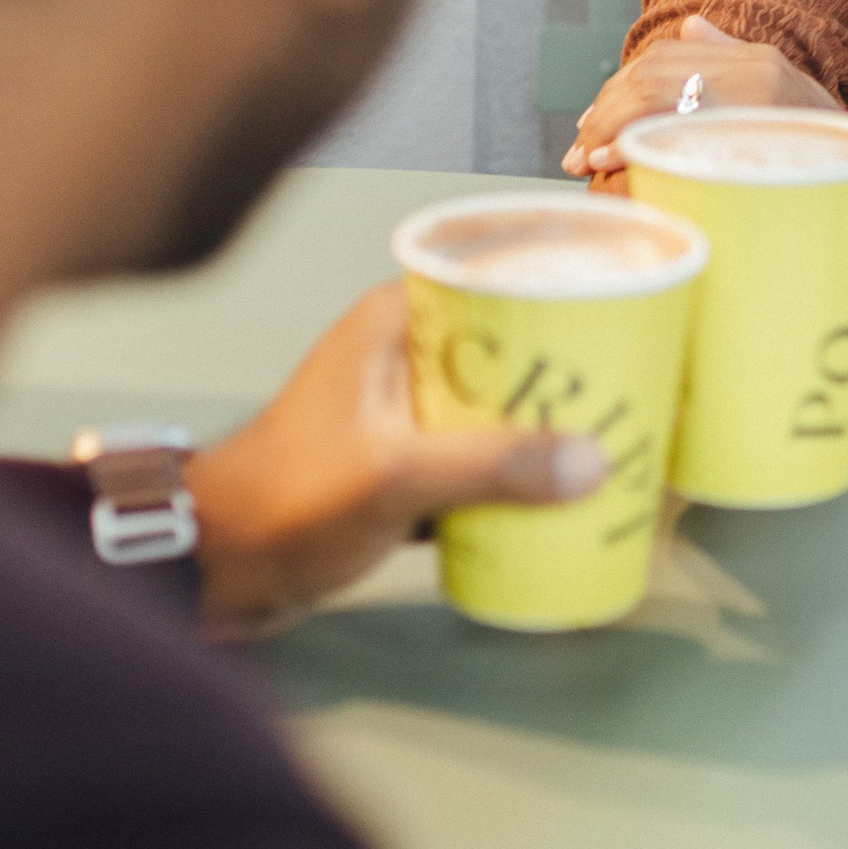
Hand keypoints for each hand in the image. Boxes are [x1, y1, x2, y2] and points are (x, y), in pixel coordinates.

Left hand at [183, 285, 602, 634]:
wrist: (211, 571)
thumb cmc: (283, 503)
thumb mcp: (395, 477)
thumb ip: (492, 467)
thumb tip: (592, 461)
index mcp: (391, 326)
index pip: (488, 277)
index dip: (555, 287)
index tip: (621, 304)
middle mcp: (397, 358)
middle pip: (504, 346)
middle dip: (565, 369)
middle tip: (635, 386)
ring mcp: (396, 416)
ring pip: (490, 407)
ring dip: (541, 427)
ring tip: (611, 441)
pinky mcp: (396, 470)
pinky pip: (472, 459)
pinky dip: (510, 476)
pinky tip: (557, 499)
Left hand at [563, 9, 837, 176]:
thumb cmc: (832, 158)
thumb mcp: (789, 99)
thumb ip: (735, 62)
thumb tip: (686, 28)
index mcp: (760, 61)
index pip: (667, 58)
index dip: (619, 88)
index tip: (591, 124)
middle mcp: (759, 74)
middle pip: (655, 75)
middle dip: (607, 111)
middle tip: (578, 152)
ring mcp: (761, 107)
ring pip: (662, 99)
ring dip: (615, 129)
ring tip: (588, 160)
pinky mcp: (759, 144)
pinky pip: (683, 138)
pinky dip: (640, 149)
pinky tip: (618, 164)